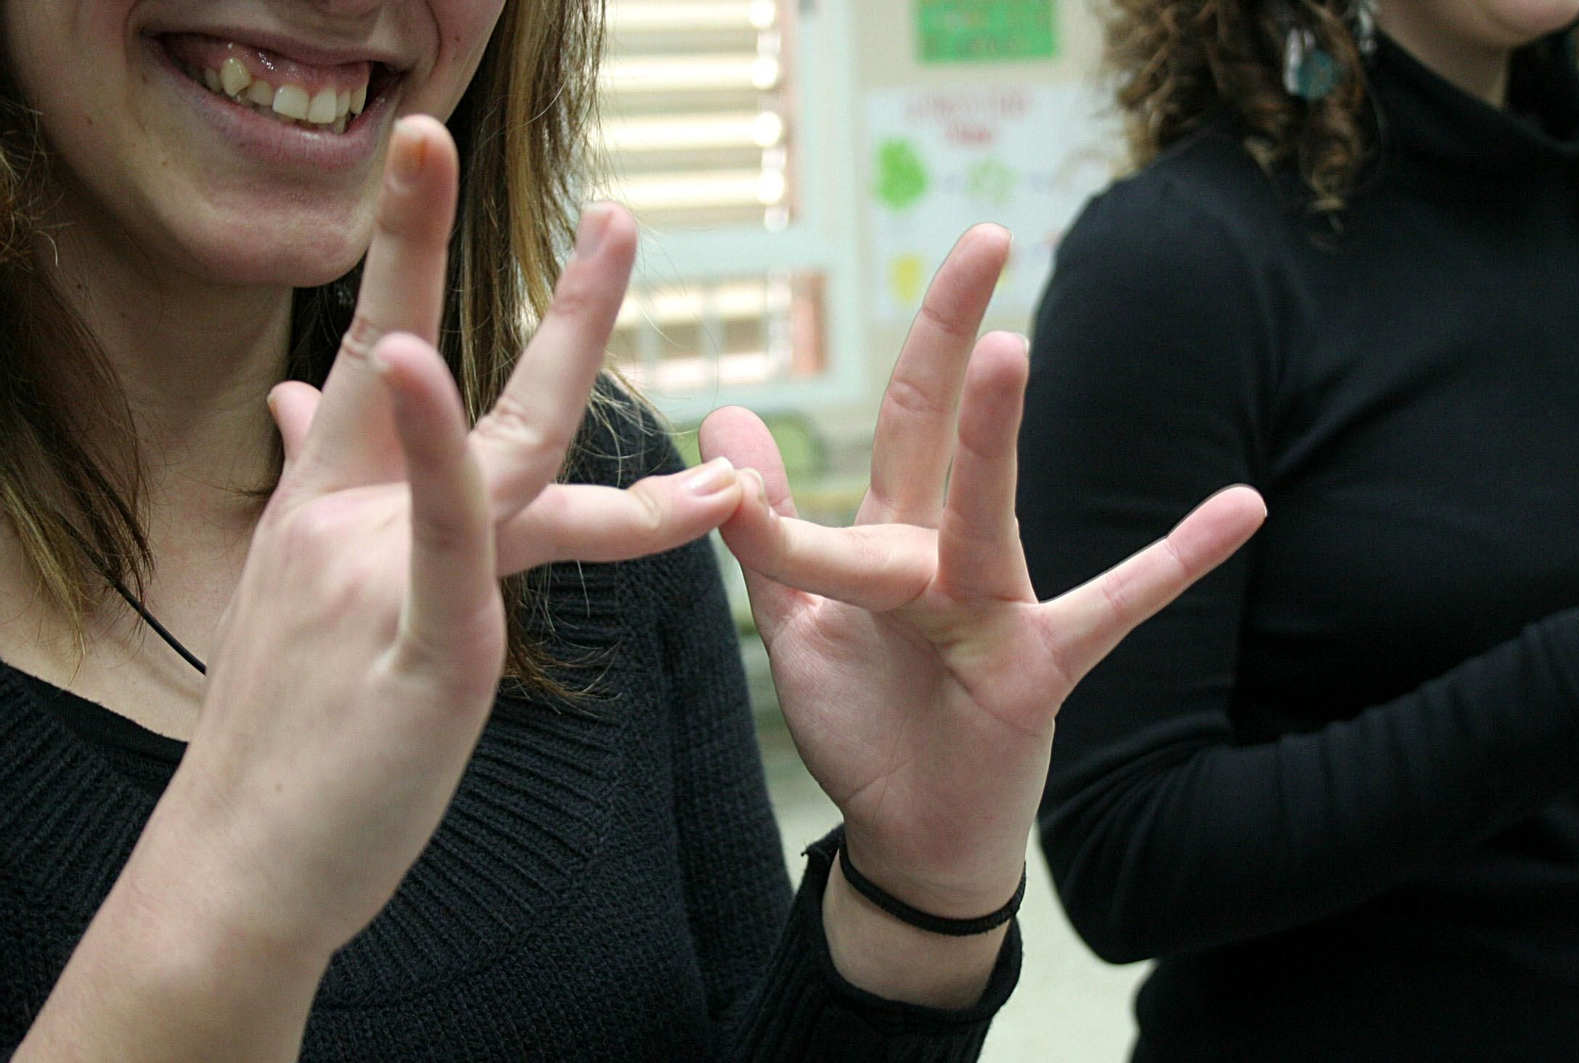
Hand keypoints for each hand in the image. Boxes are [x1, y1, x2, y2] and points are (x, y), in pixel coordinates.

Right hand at [125, 116, 745, 963]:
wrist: (240, 862)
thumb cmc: (289, 728)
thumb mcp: (295, 583)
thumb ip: (323, 483)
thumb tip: (308, 396)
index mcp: (334, 502)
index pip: (381, 354)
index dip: (407, 247)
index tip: (426, 154)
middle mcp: (355, 517)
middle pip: (451, 369)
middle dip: (519, 277)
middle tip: (607, 202)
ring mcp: (382, 574)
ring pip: (496, 445)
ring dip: (564, 337)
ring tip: (622, 243)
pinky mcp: (421, 649)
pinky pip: (452, 542)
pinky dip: (451, 458)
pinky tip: (429, 372)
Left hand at [700, 226, 1265, 922]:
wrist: (913, 832)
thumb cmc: (865, 720)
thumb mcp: (800, 617)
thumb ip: (768, 527)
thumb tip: (726, 419)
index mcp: (893, 536)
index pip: (901, 416)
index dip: (898, 345)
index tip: (916, 271)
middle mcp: (946, 553)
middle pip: (940, 430)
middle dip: (950, 337)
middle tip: (982, 238)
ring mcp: (995, 608)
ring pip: (983, 512)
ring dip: (992, 438)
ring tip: (1011, 351)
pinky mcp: (1036, 669)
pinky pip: (1109, 611)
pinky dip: (1170, 564)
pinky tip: (1241, 509)